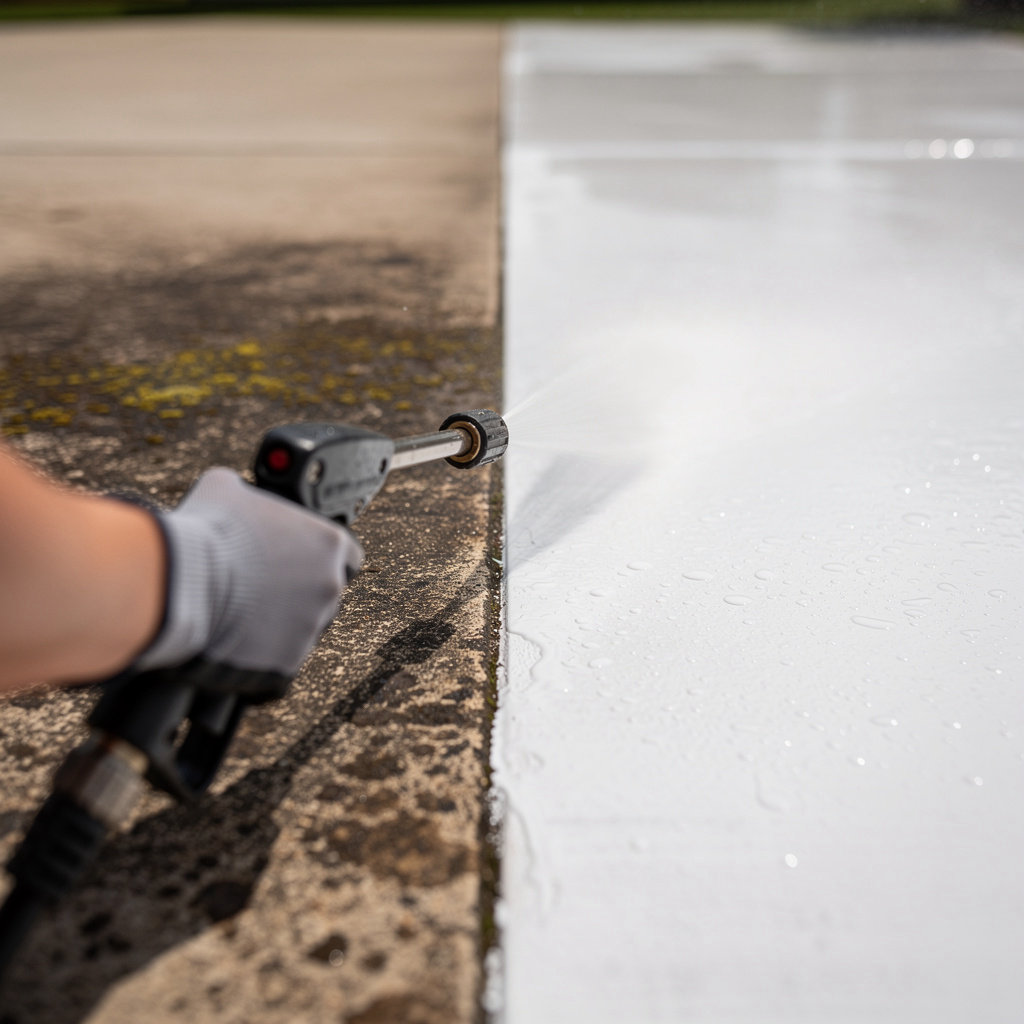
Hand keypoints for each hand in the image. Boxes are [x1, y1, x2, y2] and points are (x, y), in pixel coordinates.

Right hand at [137, 468, 361, 677]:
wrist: (180, 583)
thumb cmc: (206, 532)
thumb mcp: (227, 489)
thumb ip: (251, 496)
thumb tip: (242, 496)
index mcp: (328, 543)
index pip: (347, 555)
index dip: (321, 558)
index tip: (299, 562)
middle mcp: (330, 587)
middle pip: (325, 595)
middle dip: (299, 594)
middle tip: (260, 590)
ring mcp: (311, 628)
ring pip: (302, 629)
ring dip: (280, 625)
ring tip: (240, 614)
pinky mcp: (287, 664)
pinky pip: (279, 663)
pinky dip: (261, 657)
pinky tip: (235, 643)